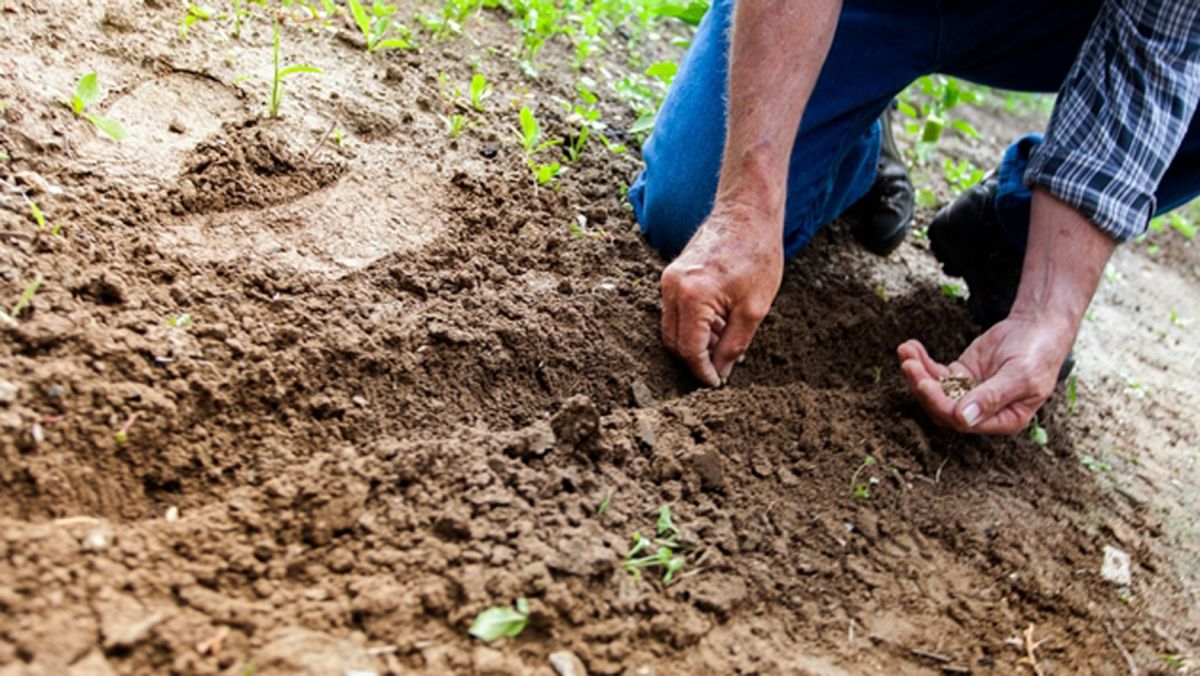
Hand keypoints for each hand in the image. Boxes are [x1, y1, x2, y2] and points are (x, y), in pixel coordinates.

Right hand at [660, 203, 783, 386]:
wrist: (747, 213)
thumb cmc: (756, 255)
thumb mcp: (754, 309)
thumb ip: (734, 345)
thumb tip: (720, 371)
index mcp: (692, 297)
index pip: (689, 349)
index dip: (702, 371)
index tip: (716, 384)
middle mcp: (672, 288)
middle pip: (674, 341)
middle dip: (696, 359)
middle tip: (721, 368)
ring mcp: (669, 280)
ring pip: (673, 327)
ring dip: (696, 342)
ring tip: (726, 342)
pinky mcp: (673, 275)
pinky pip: (676, 311)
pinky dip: (694, 324)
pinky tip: (720, 324)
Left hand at [897, 313, 1073, 433]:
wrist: (1038, 327)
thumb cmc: (1037, 354)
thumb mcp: (1020, 376)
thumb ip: (992, 397)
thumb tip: (963, 418)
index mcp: (1003, 420)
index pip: (963, 421)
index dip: (940, 404)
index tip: (924, 384)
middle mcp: (983, 412)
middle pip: (943, 408)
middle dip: (922, 387)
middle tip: (909, 365)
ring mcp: (969, 393)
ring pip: (935, 390)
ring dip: (917, 373)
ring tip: (906, 351)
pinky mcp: (961, 375)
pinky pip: (936, 373)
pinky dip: (922, 361)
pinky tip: (911, 347)